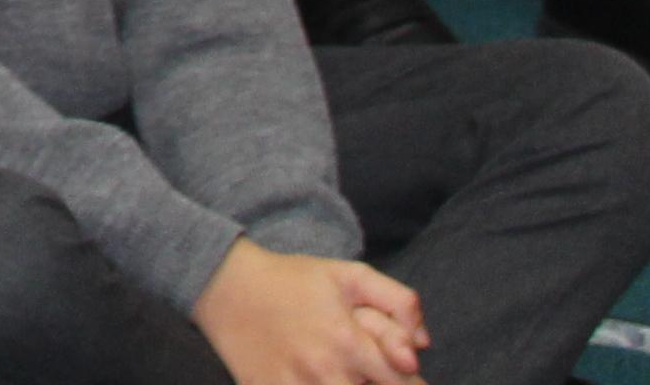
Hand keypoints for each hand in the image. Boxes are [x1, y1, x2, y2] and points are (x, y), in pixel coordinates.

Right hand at [190, 240, 423, 384]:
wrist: (224, 284)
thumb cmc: (292, 279)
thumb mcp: (349, 274)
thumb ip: (399, 301)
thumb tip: (425, 343)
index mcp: (348, 340)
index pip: (404, 384)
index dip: (413, 384)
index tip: (407, 377)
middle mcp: (325, 370)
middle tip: (374, 377)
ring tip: (346, 377)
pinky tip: (315, 380)